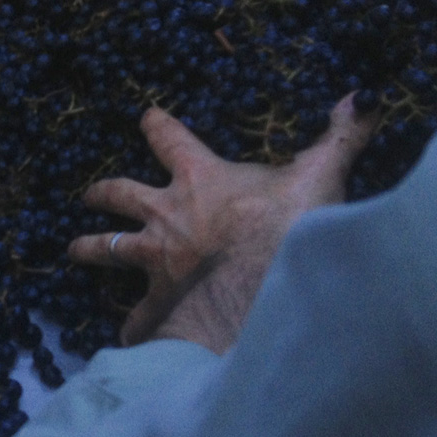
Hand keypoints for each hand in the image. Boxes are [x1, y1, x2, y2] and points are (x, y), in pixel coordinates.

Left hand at [68, 96, 375, 350]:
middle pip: (121, 196)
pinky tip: (125, 339)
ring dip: (92, 248)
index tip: (145, 116)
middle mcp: (167, 216)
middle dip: (103, 193)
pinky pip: (141, 317)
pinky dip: (134, 328)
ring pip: (111, 249)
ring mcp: (159, 259)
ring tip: (74, 251)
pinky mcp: (161, 301)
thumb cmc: (291, 227)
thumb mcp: (319, 174)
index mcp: (199, 179)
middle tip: (88, 194)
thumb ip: (338, 137)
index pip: (170, 140)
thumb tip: (362, 97)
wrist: (270, 288)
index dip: (157, 126)